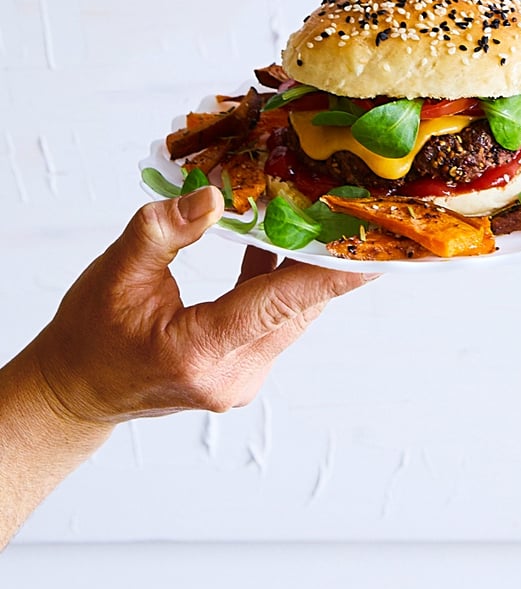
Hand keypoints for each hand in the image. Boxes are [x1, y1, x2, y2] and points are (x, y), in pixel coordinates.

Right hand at [28, 187, 374, 424]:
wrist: (76, 392)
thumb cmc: (89, 336)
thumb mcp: (116, 272)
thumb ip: (165, 230)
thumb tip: (214, 196)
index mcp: (200, 351)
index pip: (280, 305)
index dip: (331, 275)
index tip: (376, 254)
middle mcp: (232, 374)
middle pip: (296, 307)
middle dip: (326, 259)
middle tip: (353, 210)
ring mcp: (241, 378)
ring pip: (291, 313)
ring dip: (305, 269)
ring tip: (326, 217)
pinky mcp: (243, 369)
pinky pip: (276, 319)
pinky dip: (280, 282)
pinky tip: (277, 242)